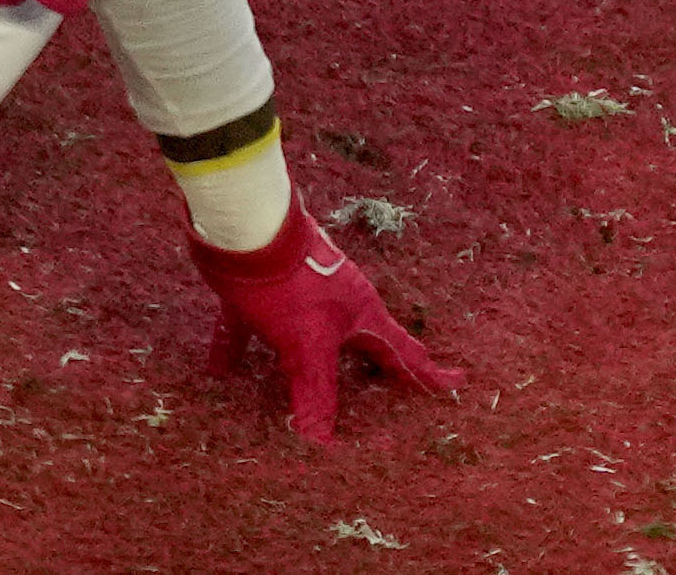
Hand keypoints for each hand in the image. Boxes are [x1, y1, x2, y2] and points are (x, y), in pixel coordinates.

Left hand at [193, 203, 450, 437]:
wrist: (246, 228)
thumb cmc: (290, 284)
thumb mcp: (308, 347)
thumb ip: (316, 396)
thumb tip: (323, 446)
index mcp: (361, 315)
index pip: (402, 353)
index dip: (427, 374)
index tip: (454, 384)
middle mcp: (337, 305)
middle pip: (359, 347)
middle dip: (369, 372)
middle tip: (383, 394)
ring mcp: (301, 296)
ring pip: (306, 341)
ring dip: (301, 369)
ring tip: (298, 393)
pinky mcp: (263, 293)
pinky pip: (253, 330)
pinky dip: (239, 350)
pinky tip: (221, 372)